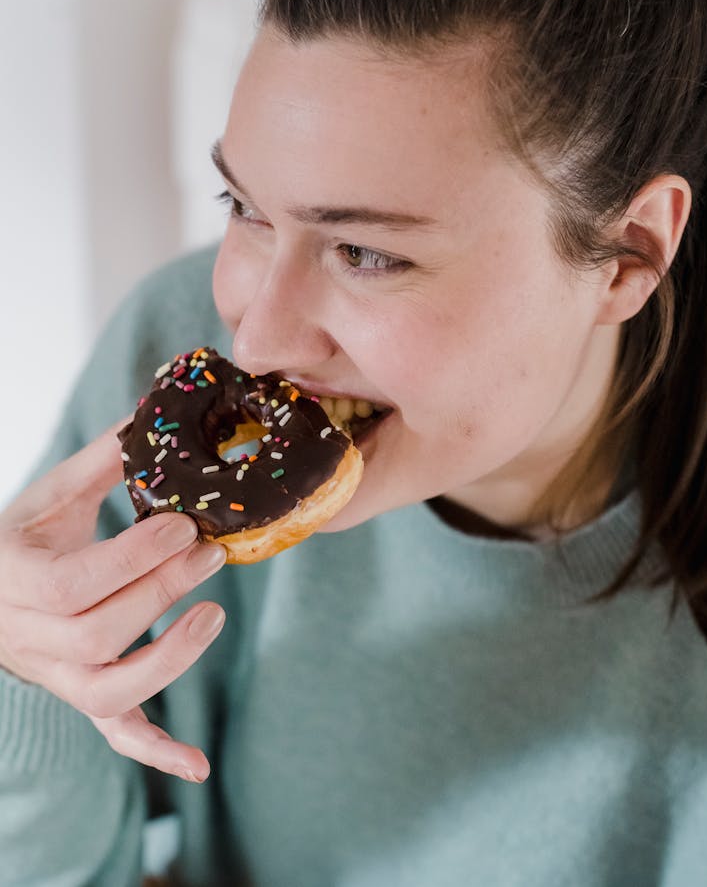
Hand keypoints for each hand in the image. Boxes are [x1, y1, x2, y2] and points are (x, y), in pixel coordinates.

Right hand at [0, 420, 225, 781]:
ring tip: (215, 614)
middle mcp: (28, 639)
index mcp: (13, 579)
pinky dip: (156, 751)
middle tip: (212, 552)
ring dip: (168, 660)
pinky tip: (198, 764)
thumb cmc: (22, 541)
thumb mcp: (49, 498)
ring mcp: (54, 675)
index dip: (130, 559)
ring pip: (106, 692)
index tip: (181, 524)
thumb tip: (152, 413)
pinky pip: (114, 735)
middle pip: (97, 635)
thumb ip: (99, 462)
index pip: (71, 584)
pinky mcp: (80, 695)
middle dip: (162, 592)